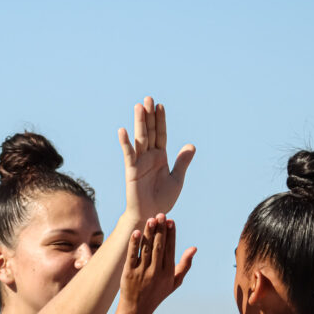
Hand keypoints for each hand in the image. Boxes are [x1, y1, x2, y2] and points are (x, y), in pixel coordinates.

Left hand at [116, 214, 194, 313]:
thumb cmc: (157, 294)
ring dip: (149, 233)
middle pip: (159, 247)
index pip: (170, 249)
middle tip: (161, 214)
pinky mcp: (129, 274)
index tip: (170, 220)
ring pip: (146, 249)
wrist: (137, 310)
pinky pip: (132, 256)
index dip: (170, 234)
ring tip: (151, 219)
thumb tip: (194, 248)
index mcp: (168, 272)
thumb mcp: (174, 282)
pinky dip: (134, 244)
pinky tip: (136, 232)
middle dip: (160, 230)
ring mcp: (142, 273)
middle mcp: (156, 272)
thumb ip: (185, 265)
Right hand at [119, 97, 195, 218]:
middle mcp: (149, 156)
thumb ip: (182, 162)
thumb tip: (191, 145)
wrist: (151, 215)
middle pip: (149, 132)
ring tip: (139, 106)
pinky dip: (125, 143)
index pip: (160, 134)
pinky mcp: (131, 170)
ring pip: (140, 139)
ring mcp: (139, 162)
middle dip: (149, 115)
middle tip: (148, 98)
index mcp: (160, 157)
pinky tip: (123, 130)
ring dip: (139, 123)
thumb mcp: (177, 179)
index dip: (160, 120)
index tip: (160, 105)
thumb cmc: (162, 199)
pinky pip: (129, 154)